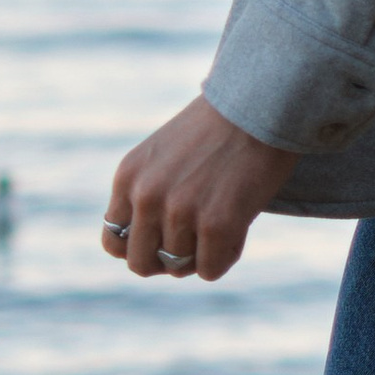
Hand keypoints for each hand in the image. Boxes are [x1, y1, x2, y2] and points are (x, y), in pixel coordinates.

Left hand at [102, 97, 296, 283]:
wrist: (260, 104)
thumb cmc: (219, 128)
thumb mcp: (163, 155)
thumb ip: (149, 194)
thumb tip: (156, 251)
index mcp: (128, 177)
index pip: (114, 242)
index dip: (141, 248)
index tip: (164, 242)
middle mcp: (147, 197)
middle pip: (142, 264)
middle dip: (167, 261)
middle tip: (194, 243)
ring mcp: (180, 213)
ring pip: (180, 268)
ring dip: (202, 254)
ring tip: (224, 224)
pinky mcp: (217, 225)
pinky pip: (211, 270)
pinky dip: (226, 256)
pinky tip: (239, 228)